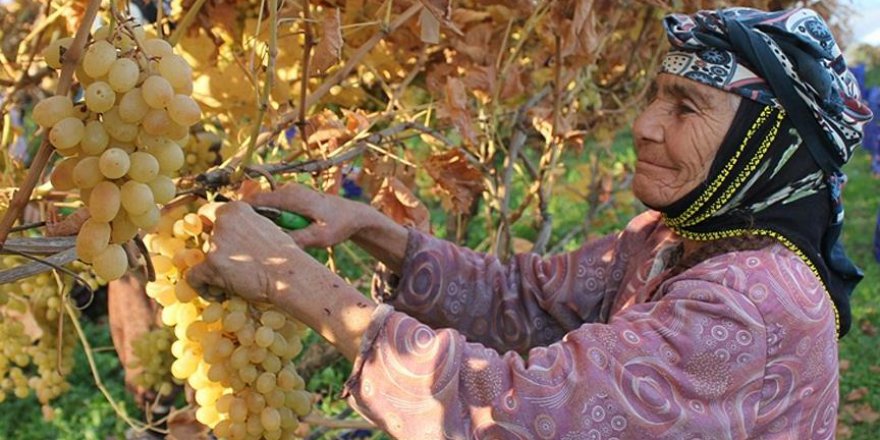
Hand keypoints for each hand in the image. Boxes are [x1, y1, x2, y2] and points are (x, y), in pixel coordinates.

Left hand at [186, 202, 300, 303]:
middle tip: (230, 266)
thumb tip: (231, 233)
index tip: (210, 237)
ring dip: (211, 271)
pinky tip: (218, 294)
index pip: (207, 212)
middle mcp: (223, 222)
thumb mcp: (266, 228)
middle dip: (214, 253)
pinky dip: (201, 287)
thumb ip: (245, 226)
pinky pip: (193, 277)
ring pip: (199, 258)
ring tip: (230, 283)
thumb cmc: (284, 255)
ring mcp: (215, 243)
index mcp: (236, 209)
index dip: (207, 226)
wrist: (289, 275)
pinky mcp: (211, 265)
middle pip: (205, 238)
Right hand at [245, 183, 369, 247]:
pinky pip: (273, 208)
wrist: (354, 215)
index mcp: (291, 196)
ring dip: (260, 221)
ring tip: (258, 239)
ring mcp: (290, 192)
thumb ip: (298, 239)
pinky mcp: (293, 198)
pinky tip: (273, 235)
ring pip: (264, 206)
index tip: (231, 231)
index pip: (255, 201)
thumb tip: (275, 246)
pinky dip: (270, 220)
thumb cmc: (339, 224)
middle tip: (243, 240)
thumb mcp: (320, 237)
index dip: (240, 215)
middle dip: (248, 220)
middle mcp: (288, 190)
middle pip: (256, 203)